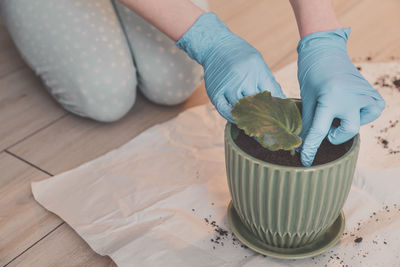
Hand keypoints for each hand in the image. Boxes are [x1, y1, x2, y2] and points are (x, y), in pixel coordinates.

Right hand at [177, 12, 284, 121]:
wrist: (216, 46)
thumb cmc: (241, 56)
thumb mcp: (258, 63)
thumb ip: (269, 82)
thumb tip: (282, 100)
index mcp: (256, 70)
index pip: (271, 94)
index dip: (277, 107)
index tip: (281, 116)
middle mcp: (242, 78)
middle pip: (257, 104)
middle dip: (265, 116)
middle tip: (269, 127)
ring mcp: (228, 86)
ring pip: (241, 109)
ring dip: (249, 118)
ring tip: (255, 126)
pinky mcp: (215, 92)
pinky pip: (224, 110)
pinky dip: (232, 117)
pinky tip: (238, 119)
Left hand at [297, 28, 384, 165]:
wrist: (326, 52)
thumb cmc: (312, 74)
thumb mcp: (307, 99)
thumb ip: (308, 122)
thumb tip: (302, 143)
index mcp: (330, 98)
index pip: (319, 131)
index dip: (311, 148)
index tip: (306, 161)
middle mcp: (351, 97)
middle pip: (346, 131)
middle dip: (334, 134)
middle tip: (326, 127)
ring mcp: (364, 95)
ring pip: (361, 123)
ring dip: (348, 123)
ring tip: (337, 113)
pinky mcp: (372, 92)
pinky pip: (373, 111)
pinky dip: (363, 115)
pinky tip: (351, 109)